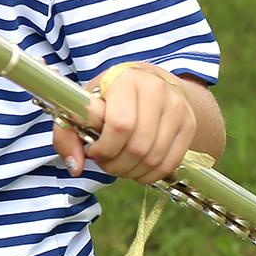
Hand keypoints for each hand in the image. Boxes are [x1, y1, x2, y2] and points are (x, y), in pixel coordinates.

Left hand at [52, 64, 197, 184]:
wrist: (148, 82)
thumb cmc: (108, 98)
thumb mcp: (82, 108)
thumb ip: (66, 136)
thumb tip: (75, 168)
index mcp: (125, 80)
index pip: (119, 125)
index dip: (102, 148)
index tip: (93, 150)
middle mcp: (156, 89)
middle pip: (137, 146)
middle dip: (116, 164)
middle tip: (106, 162)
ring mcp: (177, 107)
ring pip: (154, 157)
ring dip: (132, 171)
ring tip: (119, 165)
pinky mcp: (189, 124)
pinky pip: (170, 162)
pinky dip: (150, 175)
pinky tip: (137, 169)